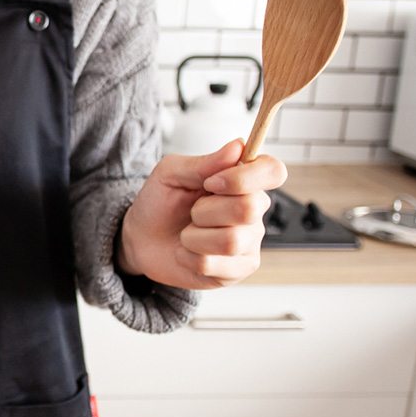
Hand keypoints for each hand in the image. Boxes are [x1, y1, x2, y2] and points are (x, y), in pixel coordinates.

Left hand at [117, 139, 286, 289]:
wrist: (142, 239)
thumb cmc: (161, 203)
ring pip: (230, 240)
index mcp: (243, 181)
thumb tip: (238, 146)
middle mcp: (253, 211)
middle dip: (206, 210)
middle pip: (249, 208)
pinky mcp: (237, 270)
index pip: (273, 171)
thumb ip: (204, 162)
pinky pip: (213, 264)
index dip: (246, 177)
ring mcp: (249, 243)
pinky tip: (187, 253)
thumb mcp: (171, 173)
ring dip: (194, 236)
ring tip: (187, 234)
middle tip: (192, 211)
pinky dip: (189, 256)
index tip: (212, 182)